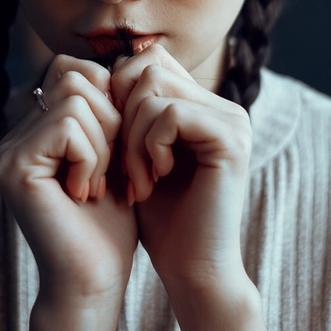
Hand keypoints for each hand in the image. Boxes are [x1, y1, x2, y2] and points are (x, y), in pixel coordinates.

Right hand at [0, 56, 136, 303]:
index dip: (112, 99)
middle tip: (113, 168)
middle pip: (74, 74)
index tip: (122, 149)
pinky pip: (66, 123)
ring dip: (104, 141)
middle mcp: (14, 136)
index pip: (75, 69)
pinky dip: (91, 155)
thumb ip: (109, 110)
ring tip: (99, 184)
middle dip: (111, 117)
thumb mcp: (116, 154)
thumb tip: (126, 59)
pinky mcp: (14, 166)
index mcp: (35, 130)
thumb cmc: (111, 226)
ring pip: (74, 96)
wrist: (94, 280)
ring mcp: (9, 150)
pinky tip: (86, 192)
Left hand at [110, 44, 253, 296]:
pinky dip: (150, 146)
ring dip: (132, 136)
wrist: (192, 269)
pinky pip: (170, 114)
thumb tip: (97, 70)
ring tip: (139, 179)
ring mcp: (233, 120)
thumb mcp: (136, 156)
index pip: (147, 61)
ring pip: (154, 87)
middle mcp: (224, 107)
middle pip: (147, 67)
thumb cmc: (161, 220)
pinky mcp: (232, 139)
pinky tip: (156, 180)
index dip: (117, 98)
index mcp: (205, 107)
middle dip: (121, 117)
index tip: (113, 149)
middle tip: (123, 169)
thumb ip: (129, 113)